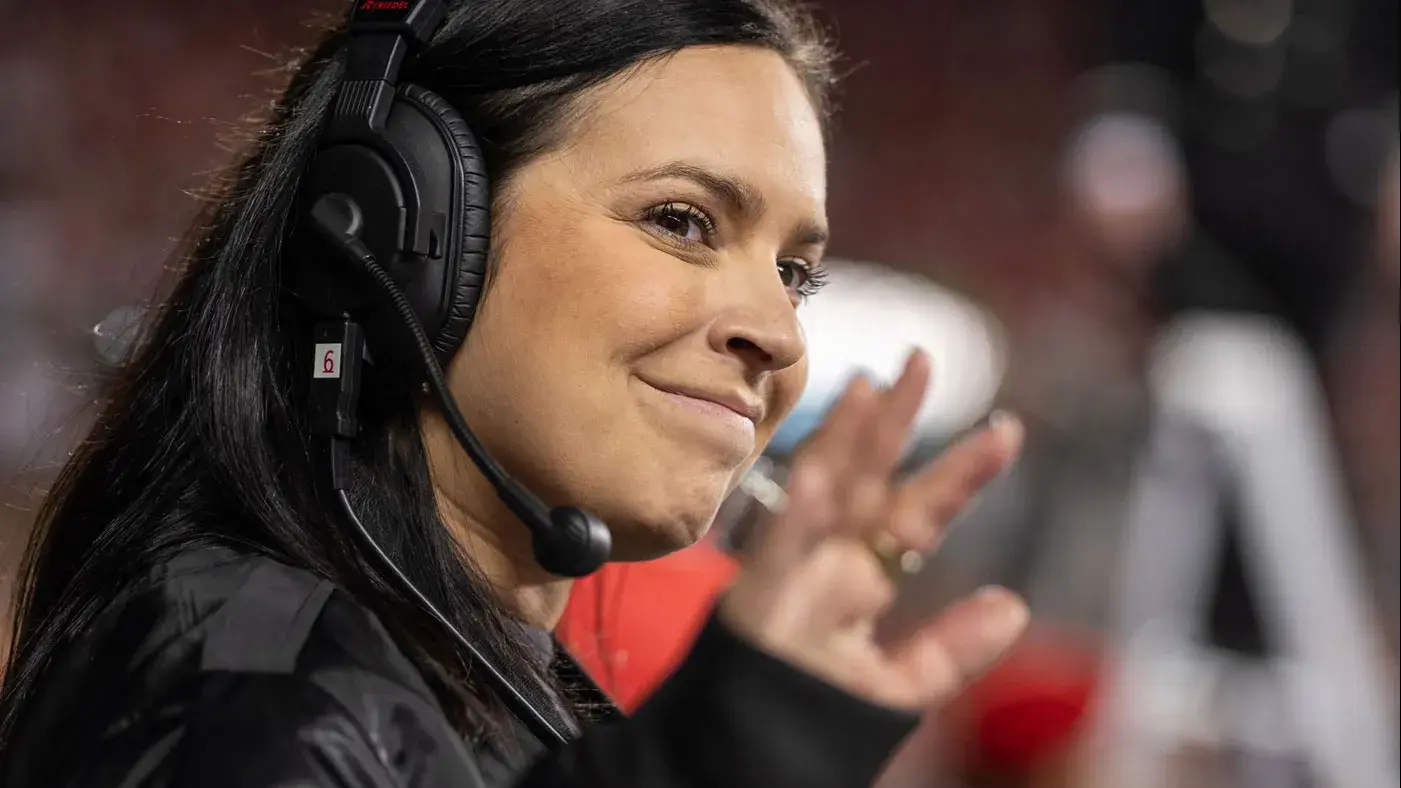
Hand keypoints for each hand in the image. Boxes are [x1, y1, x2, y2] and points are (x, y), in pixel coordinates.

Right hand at [720, 349, 1027, 710]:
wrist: (748, 754)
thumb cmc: (813, 717)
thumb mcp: (898, 686)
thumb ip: (953, 650)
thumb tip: (1014, 605)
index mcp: (864, 574)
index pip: (918, 512)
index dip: (960, 473)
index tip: (1006, 431)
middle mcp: (829, 559)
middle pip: (867, 476)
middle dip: (894, 419)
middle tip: (921, 360)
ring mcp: (793, 569)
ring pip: (820, 492)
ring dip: (843, 440)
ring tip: (869, 388)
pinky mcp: (759, 595)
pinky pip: (779, 548)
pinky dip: (797, 514)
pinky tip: (819, 475)